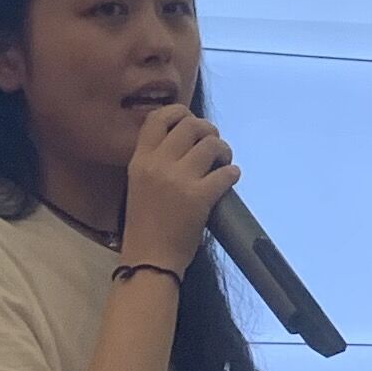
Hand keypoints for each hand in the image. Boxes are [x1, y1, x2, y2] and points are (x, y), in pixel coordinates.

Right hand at [118, 104, 235, 273]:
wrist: (149, 258)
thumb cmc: (145, 225)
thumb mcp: (139, 183)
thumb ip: (155, 160)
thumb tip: (186, 139)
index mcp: (139, 160)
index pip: (158, 118)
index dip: (179, 112)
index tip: (192, 121)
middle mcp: (157, 163)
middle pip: (191, 126)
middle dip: (208, 131)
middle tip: (214, 145)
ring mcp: (179, 179)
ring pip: (211, 144)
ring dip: (223, 151)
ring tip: (223, 162)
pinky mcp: (199, 197)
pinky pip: (226, 173)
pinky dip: (232, 173)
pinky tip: (230, 178)